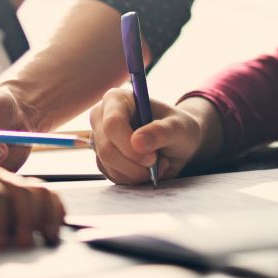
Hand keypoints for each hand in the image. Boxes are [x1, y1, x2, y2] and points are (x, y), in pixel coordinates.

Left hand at [0, 161, 63, 247]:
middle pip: (22, 191)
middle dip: (27, 220)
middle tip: (23, 247)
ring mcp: (10, 181)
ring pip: (39, 189)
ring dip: (47, 213)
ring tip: (47, 238)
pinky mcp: (18, 190)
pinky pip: (45, 193)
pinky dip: (55, 208)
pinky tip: (55, 227)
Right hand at [88, 87, 211, 184]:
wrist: (177, 142)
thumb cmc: (177, 127)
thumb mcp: (178, 127)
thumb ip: (160, 131)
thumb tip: (137, 142)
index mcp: (117, 99)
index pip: (112, 124)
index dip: (129, 145)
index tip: (151, 158)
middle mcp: (102, 118)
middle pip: (106, 148)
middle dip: (134, 164)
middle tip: (157, 164)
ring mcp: (99, 140)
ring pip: (108, 165)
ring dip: (136, 172)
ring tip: (158, 162)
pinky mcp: (103, 159)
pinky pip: (112, 176)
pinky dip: (133, 178)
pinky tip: (147, 168)